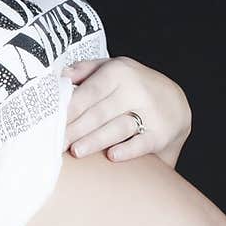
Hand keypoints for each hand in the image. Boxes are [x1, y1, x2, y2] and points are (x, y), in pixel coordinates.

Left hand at [62, 55, 191, 162]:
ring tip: (76, 151)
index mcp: (118, 72)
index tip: (50, 122)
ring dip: (96, 140)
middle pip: (99, 112)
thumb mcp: (113, 69)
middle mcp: (135, 90)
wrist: (175, 102)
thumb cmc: (133, 86)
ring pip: (118, 127)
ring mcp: (150, 112)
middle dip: (75, 129)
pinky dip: (128, 150)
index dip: (68, 108)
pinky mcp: (161, 133)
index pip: (88, 91)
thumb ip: (87, 70)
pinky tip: (112, 156)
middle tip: (55, 143)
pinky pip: (143, 143)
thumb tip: (63, 75)